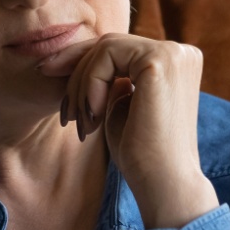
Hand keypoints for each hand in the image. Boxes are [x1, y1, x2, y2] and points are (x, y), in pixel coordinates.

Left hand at [36, 33, 218, 229]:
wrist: (163, 185)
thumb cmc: (141, 154)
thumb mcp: (121, 106)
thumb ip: (112, 81)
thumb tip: (84, 59)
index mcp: (176, 62)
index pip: (119, 50)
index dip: (81, 62)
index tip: (49, 76)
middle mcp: (180, 51)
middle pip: (110, 44)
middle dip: (76, 73)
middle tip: (66, 114)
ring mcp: (173, 53)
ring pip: (105, 48)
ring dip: (81, 84)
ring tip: (82, 123)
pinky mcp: (160, 60)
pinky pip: (107, 55)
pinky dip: (90, 84)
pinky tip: (94, 116)